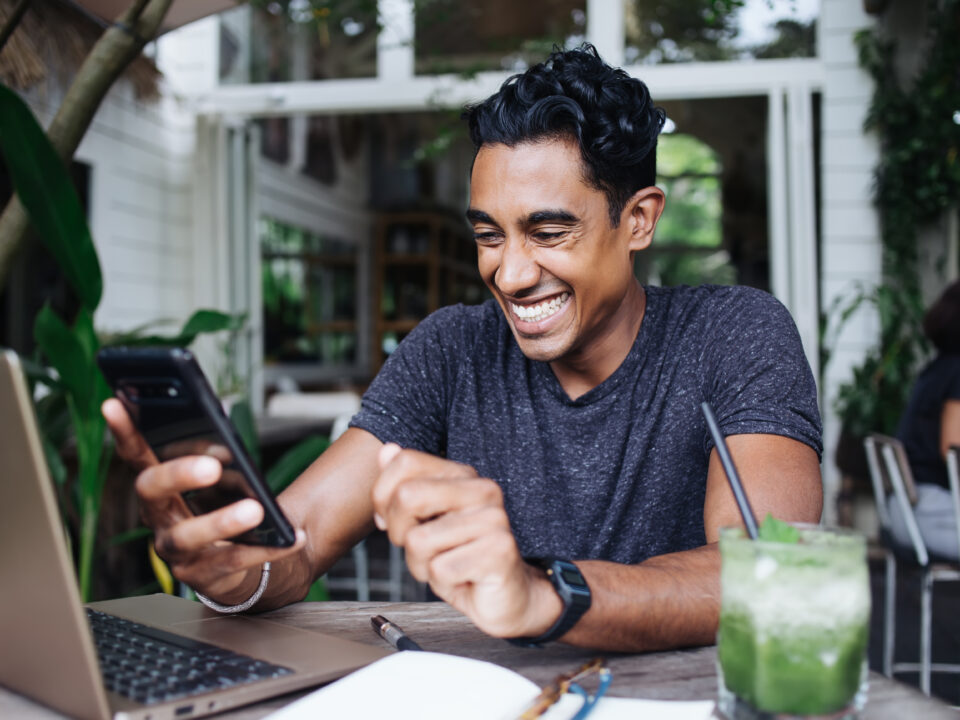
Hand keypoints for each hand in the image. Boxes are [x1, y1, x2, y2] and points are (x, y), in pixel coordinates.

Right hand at [102, 398, 305, 603]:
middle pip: (151, 492)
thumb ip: (217, 458)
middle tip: (211, 466)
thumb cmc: (227, 510)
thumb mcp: (223, 480)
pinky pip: (233, 562)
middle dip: (179, 475)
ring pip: (189, 537)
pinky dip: (266, 550)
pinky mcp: (203, 578)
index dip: (123, 432)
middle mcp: (159, 519)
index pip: (135, 456)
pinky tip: (291, 538)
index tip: (113, 404)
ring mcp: (176, 552)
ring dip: (222, 521)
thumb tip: (224, 439)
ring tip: (255, 509)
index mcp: (159, 489)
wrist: (245, 566)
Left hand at [371, 444, 561, 637]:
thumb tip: (388, 450)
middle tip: (421, 549)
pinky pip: (440, 569)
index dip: (383, 497)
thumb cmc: (461, 558)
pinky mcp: (500, 550)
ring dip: (420, 565)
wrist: (508, 597)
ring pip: (418, 540)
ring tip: (446, 567)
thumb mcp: (424, 521)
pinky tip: (462, 579)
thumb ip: (404, 484)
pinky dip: (441, 582)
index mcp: (463, 475)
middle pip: (407, 496)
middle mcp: (482, 490)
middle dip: (399, 532)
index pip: (405, 462)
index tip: (395, 522)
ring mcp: (494, 519)